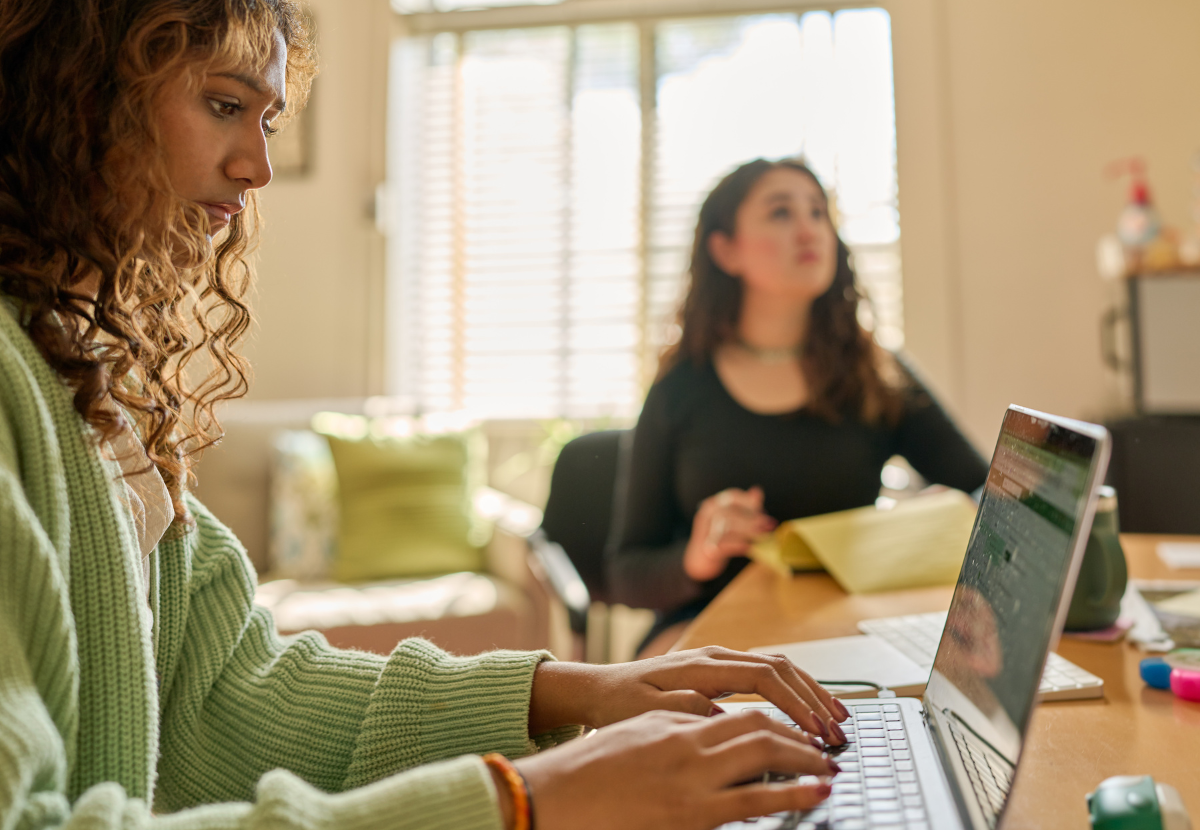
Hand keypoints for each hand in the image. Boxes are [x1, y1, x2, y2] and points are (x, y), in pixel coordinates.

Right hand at [515, 709, 836, 829]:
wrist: (556, 793)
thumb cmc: (598, 763)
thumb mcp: (646, 728)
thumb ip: (685, 720)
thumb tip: (721, 720)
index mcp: (679, 711)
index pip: (750, 694)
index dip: (787, 704)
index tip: (811, 718)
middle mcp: (690, 733)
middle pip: (763, 718)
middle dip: (804, 725)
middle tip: (832, 739)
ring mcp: (692, 771)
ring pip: (764, 749)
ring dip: (804, 755)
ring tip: (830, 765)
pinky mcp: (691, 810)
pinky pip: (753, 798)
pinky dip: (790, 793)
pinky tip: (815, 793)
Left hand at [529, 647, 848, 743]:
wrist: (599, 688)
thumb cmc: (620, 704)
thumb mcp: (646, 712)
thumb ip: (684, 710)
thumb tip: (723, 713)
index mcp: (702, 666)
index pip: (763, 677)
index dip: (795, 703)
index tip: (815, 730)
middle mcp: (716, 656)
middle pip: (780, 667)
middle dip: (814, 698)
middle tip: (840, 730)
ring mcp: (720, 660)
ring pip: (778, 667)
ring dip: (810, 691)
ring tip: (837, 719)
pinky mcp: (720, 670)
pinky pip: (767, 674)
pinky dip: (794, 690)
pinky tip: (808, 710)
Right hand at [684, 486, 776, 580]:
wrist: (700, 561)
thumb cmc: (720, 538)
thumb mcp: (733, 521)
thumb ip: (745, 508)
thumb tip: (757, 491)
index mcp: (713, 505)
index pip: (732, 496)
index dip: (749, 502)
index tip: (763, 510)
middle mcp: (706, 515)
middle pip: (730, 513)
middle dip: (752, 518)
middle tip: (769, 524)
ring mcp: (704, 532)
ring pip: (727, 528)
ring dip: (748, 531)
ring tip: (763, 534)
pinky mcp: (705, 549)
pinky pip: (724, 545)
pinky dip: (738, 545)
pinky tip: (749, 547)